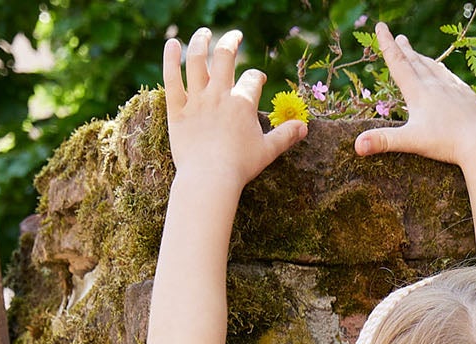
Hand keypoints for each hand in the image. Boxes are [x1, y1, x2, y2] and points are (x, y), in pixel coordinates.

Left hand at [163, 27, 305, 191]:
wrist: (210, 179)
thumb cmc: (240, 167)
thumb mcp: (268, 151)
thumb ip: (285, 136)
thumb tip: (305, 127)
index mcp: (243, 103)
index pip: (252, 79)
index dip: (257, 77)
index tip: (259, 79)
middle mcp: (219, 94)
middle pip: (224, 56)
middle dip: (231, 42)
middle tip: (235, 36)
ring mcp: (196, 99)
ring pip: (196, 59)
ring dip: (201, 41)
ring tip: (204, 33)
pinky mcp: (177, 108)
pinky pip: (171, 77)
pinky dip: (170, 58)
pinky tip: (172, 43)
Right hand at [355, 22, 475, 168]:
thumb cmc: (446, 143)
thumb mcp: (411, 142)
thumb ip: (383, 141)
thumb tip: (356, 145)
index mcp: (418, 91)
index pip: (398, 63)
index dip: (387, 45)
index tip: (380, 27)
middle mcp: (436, 84)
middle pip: (417, 62)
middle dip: (405, 49)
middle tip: (399, 37)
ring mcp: (455, 89)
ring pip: (436, 69)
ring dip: (425, 60)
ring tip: (420, 55)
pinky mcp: (470, 98)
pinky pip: (455, 81)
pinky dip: (447, 74)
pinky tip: (448, 77)